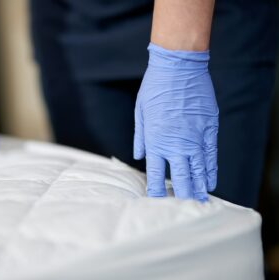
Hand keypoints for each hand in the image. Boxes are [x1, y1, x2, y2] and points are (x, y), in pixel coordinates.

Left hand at [134, 43, 218, 201]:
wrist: (178, 67)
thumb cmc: (155, 88)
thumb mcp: (140, 112)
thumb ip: (141, 137)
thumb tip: (141, 156)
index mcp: (156, 141)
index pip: (156, 175)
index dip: (157, 191)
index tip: (157, 203)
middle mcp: (177, 144)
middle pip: (181, 178)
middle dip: (182, 196)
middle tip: (184, 210)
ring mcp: (196, 137)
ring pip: (199, 170)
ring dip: (199, 188)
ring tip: (199, 202)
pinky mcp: (209, 129)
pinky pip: (211, 156)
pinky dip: (211, 171)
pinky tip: (209, 182)